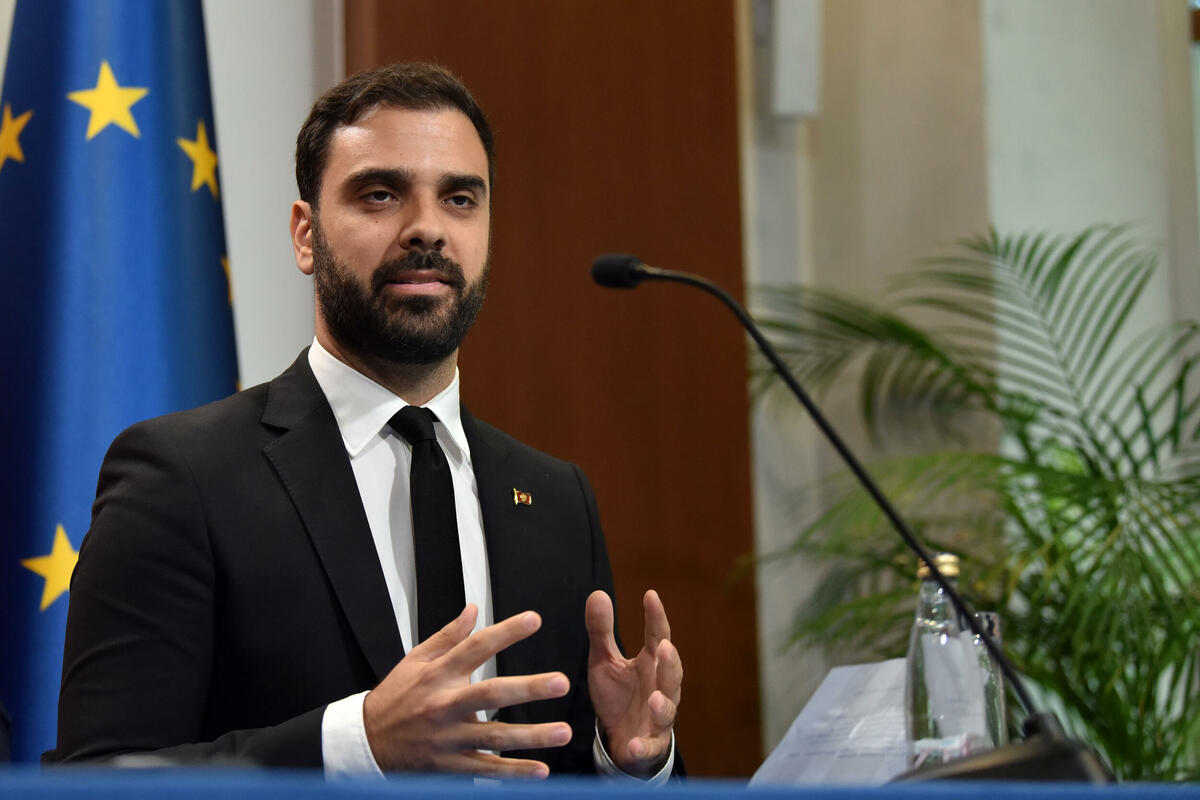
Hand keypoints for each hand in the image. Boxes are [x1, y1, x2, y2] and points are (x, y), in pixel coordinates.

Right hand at [362, 605, 572, 776]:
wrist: (368, 741)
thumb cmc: (396, 697)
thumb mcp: (416, 659)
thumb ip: (449, 636)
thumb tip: (473, 610)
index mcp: (439, 674)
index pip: (476, 647)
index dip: (506, 632)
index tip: (534, 620)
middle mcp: (445, 705)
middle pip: (490, 694)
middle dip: (527, 689)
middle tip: (560, 683)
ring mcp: (449, 737)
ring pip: (494, 737)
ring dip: (531, 736)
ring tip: (562, 731)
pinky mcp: (450, 764)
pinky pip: (486, 768)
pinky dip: (513, 771)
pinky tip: (540, 770)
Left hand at [585, 589, 681, 776]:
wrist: (621, 740)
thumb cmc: (618, 695)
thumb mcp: (604, 661)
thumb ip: (601, 631)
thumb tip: (597, 593)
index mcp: (650, 664)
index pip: (658, 636)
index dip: (656, 617)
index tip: (650, 595)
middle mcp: (660, 688)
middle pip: (671, 674)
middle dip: (671, 662)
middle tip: (665, 647)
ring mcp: (658, 717)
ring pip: (668, 709)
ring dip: (663, 704)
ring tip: (655, 698)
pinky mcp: (649, 744)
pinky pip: (649, 746)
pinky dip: (644, 746)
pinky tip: (635, 744)